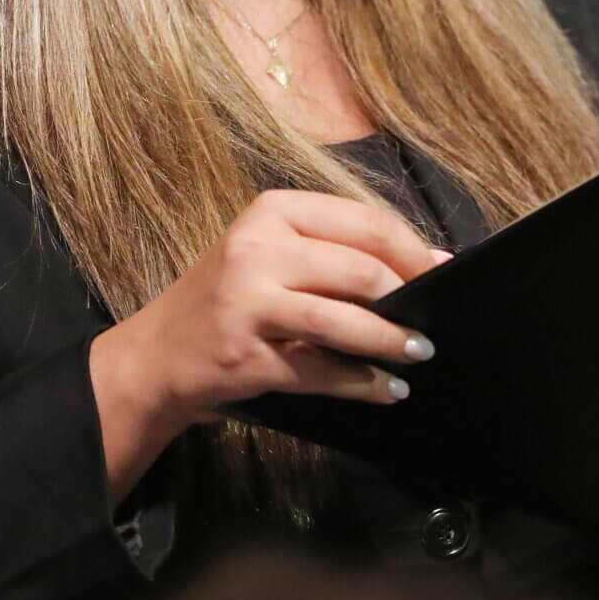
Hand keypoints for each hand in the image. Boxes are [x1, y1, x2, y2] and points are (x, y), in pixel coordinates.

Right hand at [91, 190, 444, 496]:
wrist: (157, 354)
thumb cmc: (228, 299)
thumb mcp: (271, 254)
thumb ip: (337, 251)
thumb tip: (429, 261)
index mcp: (273, 210)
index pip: (365, 223)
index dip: (413, 252)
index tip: (442, 274)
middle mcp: (258, 248)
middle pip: (361, 270)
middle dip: (408, 297)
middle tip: (433, 322)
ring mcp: (248, 301)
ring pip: (343, 320)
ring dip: (391, 342)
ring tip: (420, 353)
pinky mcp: (246, 353)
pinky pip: (321, 370)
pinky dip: (362, 382)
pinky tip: (387, 389)